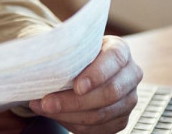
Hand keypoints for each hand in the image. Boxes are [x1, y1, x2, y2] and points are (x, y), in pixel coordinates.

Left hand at [28, 36, 142, 133]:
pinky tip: (56, 115)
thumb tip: (40, 66)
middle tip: (47, 102)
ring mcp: (129, 99)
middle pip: (109, 92)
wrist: (85, 70)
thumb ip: (64, 52)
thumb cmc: (77, 55)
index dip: (97, 74)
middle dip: (75, 101)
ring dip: (69, 114)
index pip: (115, 59)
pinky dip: (73, 123)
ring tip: (44, 108)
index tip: (77, 86)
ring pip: (101, 114)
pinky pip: (98, 128)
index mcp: (119, 50)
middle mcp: (130, 74)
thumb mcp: (74, 47)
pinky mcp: (122, 119)